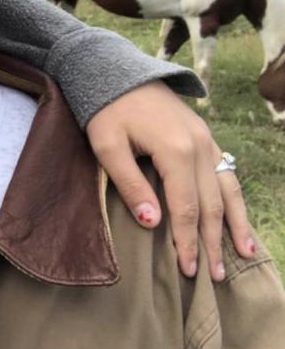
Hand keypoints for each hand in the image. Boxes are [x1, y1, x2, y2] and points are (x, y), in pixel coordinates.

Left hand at [85, 81, 254, 279]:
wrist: (116, 73)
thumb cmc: (105, 110)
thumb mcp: (108, 146)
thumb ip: (130, 184)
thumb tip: (152, 223)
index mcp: (176, 151)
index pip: (185, 208)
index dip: (187, 241)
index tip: (188, 270)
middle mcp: (200, 147)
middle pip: (211, 204)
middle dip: (212, 242)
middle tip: (214, 276)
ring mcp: (207, 141)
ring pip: (228, 190)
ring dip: (234, 225)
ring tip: (242, 256)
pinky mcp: (205, 137)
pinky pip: (227, 174)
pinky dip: (235, 200)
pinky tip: (239, 219)